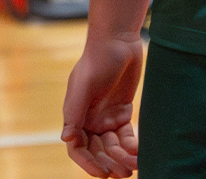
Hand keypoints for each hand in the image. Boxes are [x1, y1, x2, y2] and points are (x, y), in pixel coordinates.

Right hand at [61, 35, 141, 177]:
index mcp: (76, 116)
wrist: (118, 41)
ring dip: (122, 158)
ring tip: (135, 166)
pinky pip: (126, 136)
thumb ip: (74, 113)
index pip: (78, 148)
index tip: (102, 173)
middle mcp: (89, 119)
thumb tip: (66, 140)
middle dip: (109, 163)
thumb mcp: (83, 85)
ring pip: (113, 147)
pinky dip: (132, 146)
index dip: (88, 163)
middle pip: (98, 151)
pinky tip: (140, 152)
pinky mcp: (122, 112)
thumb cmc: (97, 60)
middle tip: (124, 173)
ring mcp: (106, 116)